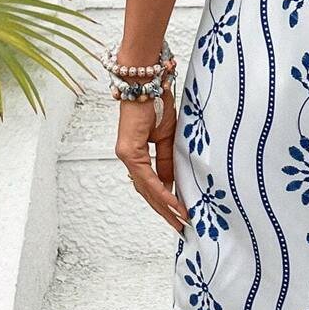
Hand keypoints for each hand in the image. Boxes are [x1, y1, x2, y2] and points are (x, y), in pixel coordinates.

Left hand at [115, 94, 189, 233]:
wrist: (147, 83)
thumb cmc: (157, 103)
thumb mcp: (168, 137)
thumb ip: (168, 162)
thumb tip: (172, 184)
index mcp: (138, 154)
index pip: (151, 184)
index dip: (166, 200)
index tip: (181, 214)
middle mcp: (129, 158)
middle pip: (147, 192)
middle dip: (165, 211)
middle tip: (181, 227)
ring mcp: (127, 155)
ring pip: (146, 189)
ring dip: (164, 206)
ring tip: (180, 220)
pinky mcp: (129, 152)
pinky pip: (147, 177)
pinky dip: (161, 191)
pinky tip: (173, 202)